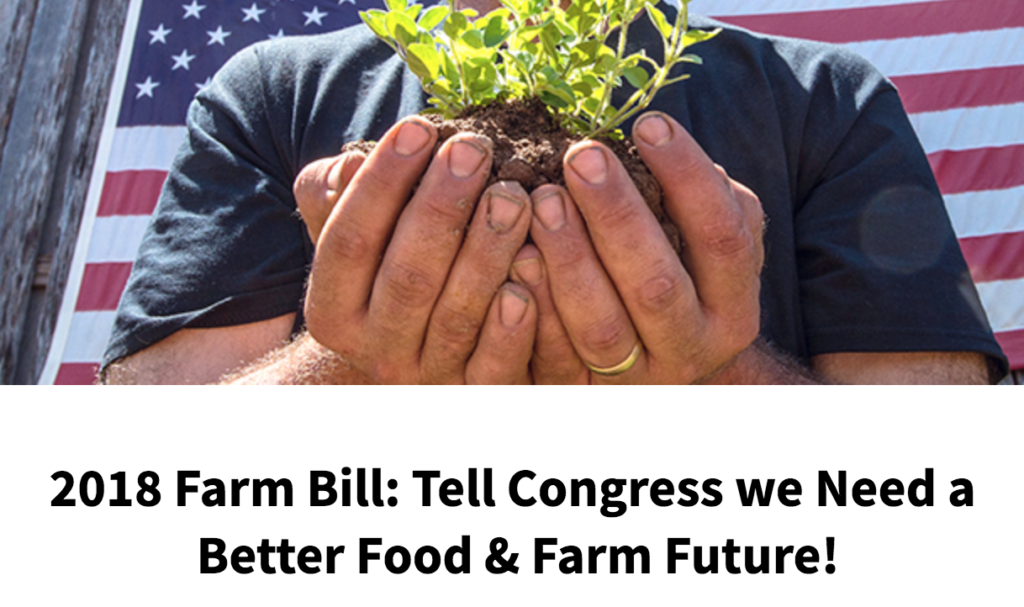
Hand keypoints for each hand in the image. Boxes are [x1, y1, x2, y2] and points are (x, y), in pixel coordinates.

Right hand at [294, 117, 536, 383]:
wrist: (416, 358)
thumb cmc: (388, 271)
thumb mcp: (352, 236)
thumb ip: (336, 199)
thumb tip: (349, 165)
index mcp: (333, 310)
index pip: (348, 240)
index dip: (382, 182)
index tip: (418, 127)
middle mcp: (375, 350)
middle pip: (406, 276)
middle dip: (440, 206)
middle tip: (474, 148)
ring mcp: (429, 377)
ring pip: (457, 315)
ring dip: (486, 251)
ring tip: (514, 194)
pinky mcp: (479, 393)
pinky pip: (497, 363)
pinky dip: (515, 321)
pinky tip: (532, 265)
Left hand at [515, 111, 764, 383]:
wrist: (664, 370)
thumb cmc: (681, 280)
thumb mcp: (708, 247)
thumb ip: (703, 201)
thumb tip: (656, 134)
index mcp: (734, 307)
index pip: (722, 236)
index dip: (688, 177)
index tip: (648, 123)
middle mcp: (693, 348)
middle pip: (657, 284)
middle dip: (617, 215)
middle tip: (581, 156)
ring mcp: (640, 379)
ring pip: (602, 326)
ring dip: (570, 259)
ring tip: (542, 199)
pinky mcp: (589, 394)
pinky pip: (557, 357)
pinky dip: (536, 306)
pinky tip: (517, 255)